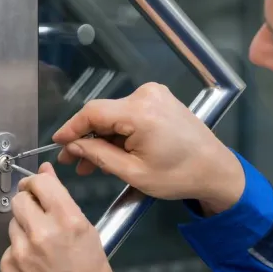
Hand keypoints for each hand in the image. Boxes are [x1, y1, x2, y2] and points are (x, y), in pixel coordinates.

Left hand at [0, 163, 115, 271]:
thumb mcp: (88, 231)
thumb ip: (64, 201)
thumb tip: (46, 175)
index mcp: (67, 220)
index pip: (40, 183)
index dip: (38, 181)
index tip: (37, 185)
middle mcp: (42, 232)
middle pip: (20, 199)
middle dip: (29, 203)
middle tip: (39, 214)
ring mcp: (22, 250)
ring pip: (13, 222)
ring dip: (24, 227)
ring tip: (42, 244)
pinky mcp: (9, 266)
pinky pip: (9, 246)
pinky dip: (19, 250)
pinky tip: (35, 261)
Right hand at [53, 82, 244, 213]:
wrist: (215, 170)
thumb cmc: (178, 176)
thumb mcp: (134, 173)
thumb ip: (99, 156)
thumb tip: (73, 146)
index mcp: (140, 112)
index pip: (93, 112)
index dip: (71, 128)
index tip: (57, 143)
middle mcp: (146, 95)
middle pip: (104, 114)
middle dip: (87, 138)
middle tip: (73, 162)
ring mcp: (155, 95)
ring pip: (115, 115)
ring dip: (102, 138)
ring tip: (91, 164)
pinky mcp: (161, 100)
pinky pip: (129, 114)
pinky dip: (119, 132)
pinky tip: (111, 152)